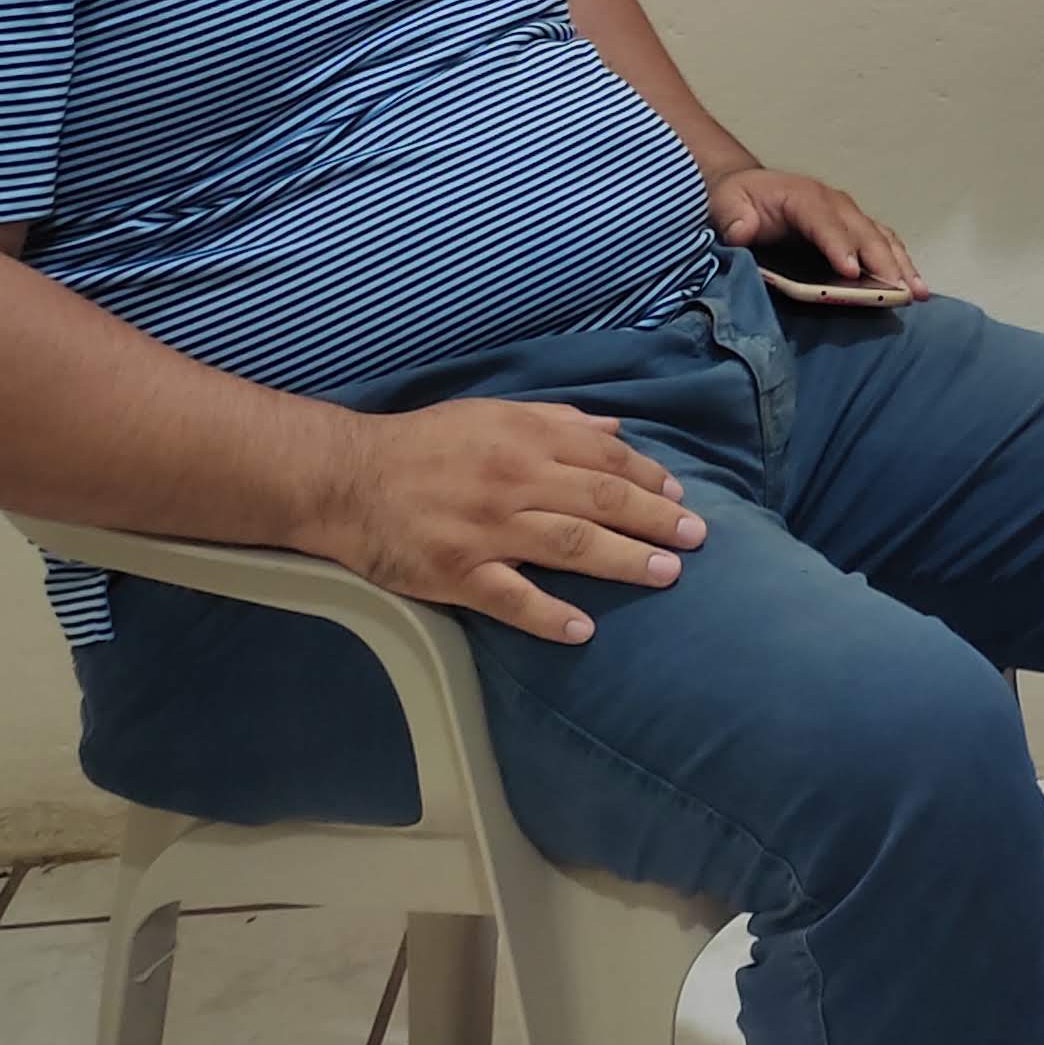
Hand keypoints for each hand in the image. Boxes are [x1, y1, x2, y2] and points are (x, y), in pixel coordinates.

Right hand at [308, 400, 707, 644]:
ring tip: (667, 575)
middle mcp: (514, 482)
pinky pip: (511, 598)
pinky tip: (583, 630)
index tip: (679, 496)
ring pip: (570, 546)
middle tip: (697, 539)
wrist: (346, 478)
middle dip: (655, 520)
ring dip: (624, 561)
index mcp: (525, 440)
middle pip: (600, 502)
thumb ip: (556, 421)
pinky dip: (550, 616)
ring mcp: (486, 531)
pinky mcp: (455, 573)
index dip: (648, 479)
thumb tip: (614, 429)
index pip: (604, 459)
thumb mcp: (493, 414)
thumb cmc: (425, 444)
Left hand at [707, 166, 929, 298]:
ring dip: (901, 265)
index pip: (824, 220)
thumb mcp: (726, 204)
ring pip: (882, 239)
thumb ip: (734, 217)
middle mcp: (834, 204)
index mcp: (803, 196)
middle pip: (863, 231)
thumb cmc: (739, 200)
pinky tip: (913, 287)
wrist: (750, 190)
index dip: (838, 244)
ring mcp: (849, 217)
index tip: (850, 270)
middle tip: (898, 290)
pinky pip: (884, 245)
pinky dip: (900, 264)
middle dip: (882, 261)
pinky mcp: (855, 231)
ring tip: (917, 293)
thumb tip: (743, 232)